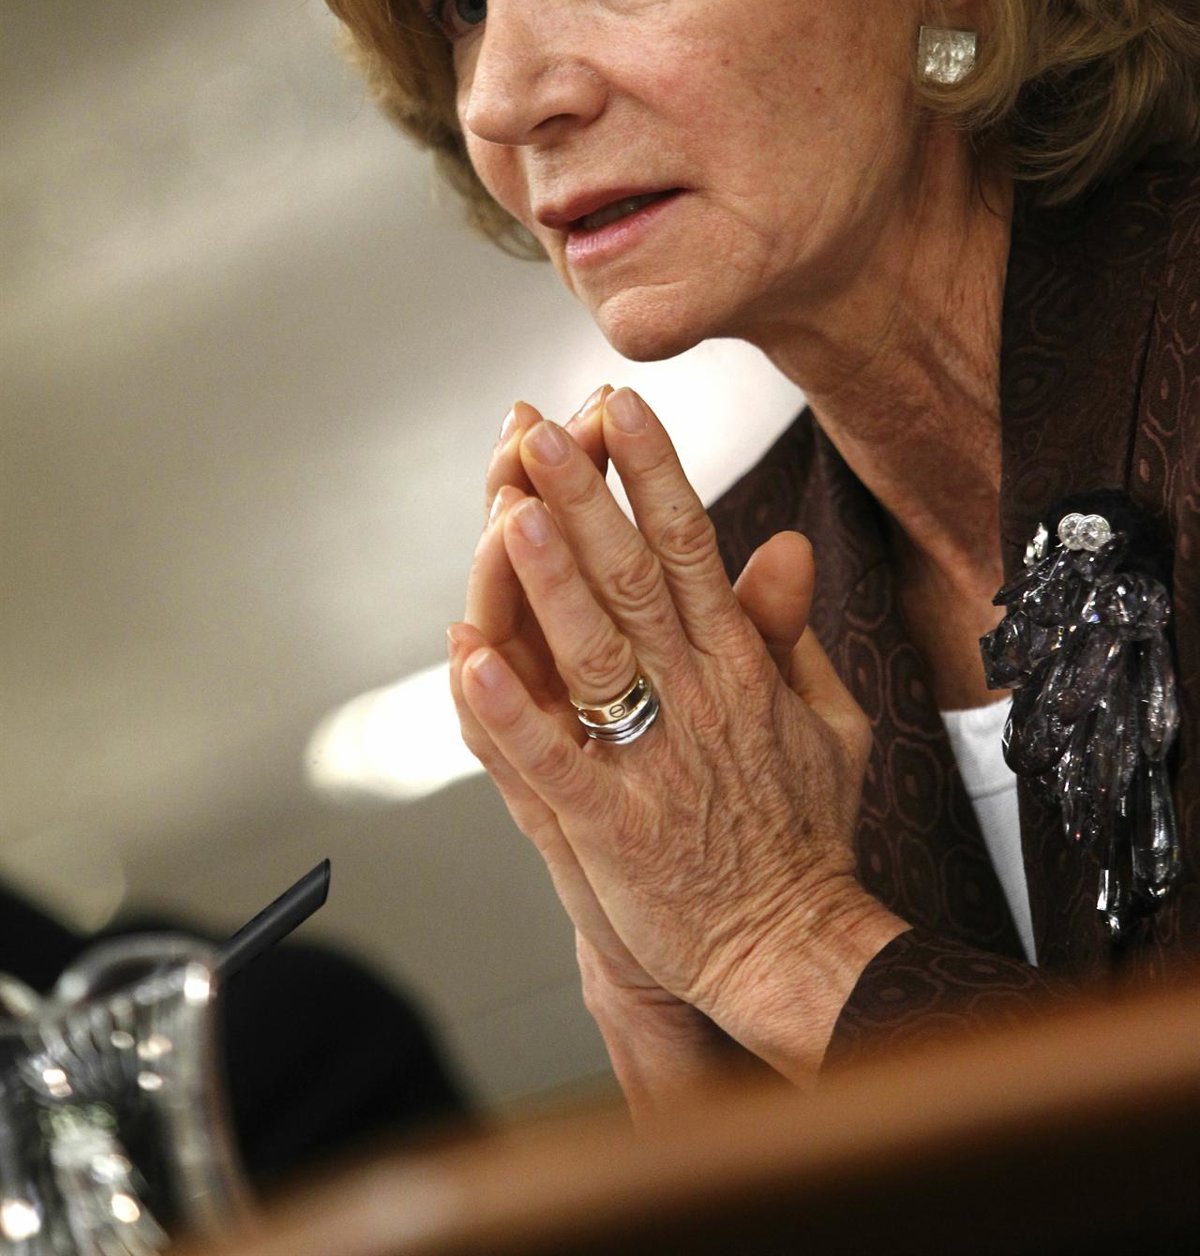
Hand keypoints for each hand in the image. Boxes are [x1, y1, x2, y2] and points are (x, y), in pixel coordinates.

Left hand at [458, 389, 902, 1075]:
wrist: (794, 946)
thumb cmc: (803, 828)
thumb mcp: (827, 714)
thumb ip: (789, 628)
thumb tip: (786, 541)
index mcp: (738, 664)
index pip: (691, 546)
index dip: (652, 470)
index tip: (617, 406)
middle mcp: (696, 697)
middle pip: (632, 580)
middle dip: (585, 499)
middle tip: (542, 430)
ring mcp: (652, 762)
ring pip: (594, 655)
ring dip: (551, 583)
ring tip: (512, 514)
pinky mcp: (611, 829)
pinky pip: (553, 762)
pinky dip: (511, 711)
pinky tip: (469, 662)